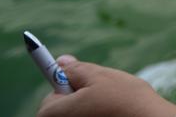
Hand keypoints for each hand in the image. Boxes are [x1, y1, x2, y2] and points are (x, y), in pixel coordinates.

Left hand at [37, 55, 175, 116]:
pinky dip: (101, 115)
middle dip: (80, 97)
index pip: (52, 97)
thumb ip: (76, 69)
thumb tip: (61, 62)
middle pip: (65, 109)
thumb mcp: (99, 76)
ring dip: (92, 108)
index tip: (83, 81)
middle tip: (103, 94)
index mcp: (52, 115)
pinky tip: (116, 114)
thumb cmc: (124, 100)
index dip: (69, 86)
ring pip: (81, 114)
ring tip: (113, 105)